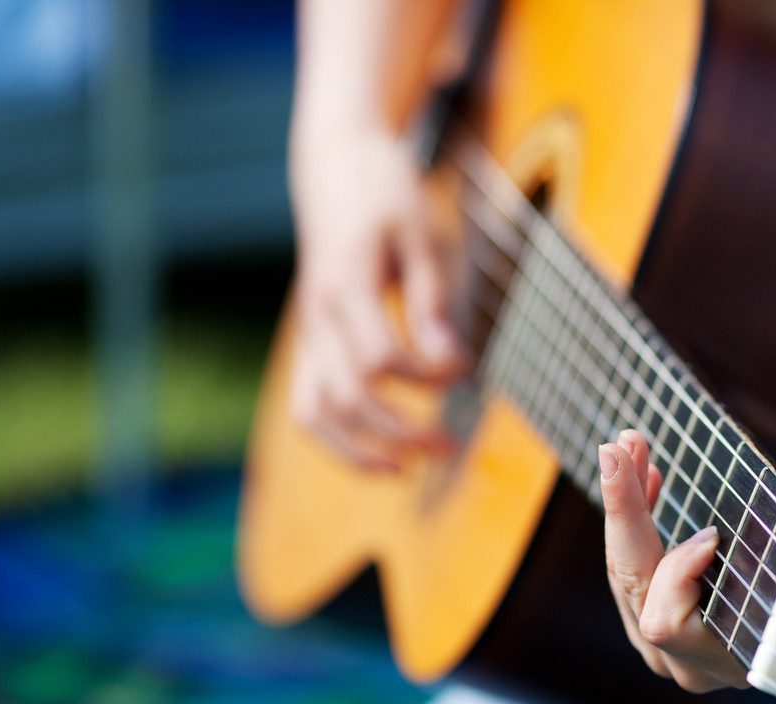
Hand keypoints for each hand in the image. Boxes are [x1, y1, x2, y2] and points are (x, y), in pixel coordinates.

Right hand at [288, 123, 468, 471]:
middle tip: (450, 445)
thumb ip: (430, 299)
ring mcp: (306, 332)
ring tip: (406, 468)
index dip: (429, 377)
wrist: (334, 164)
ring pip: (314, 414)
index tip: (468, 367)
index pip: (382, 361)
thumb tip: (450, 361)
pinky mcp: (309, 341)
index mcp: (345, 287)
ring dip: (358, 452)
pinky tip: (380, 453)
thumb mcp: (420, 232)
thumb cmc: (384, 192)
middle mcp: (317, 317)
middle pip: (347, 400)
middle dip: (400, 432)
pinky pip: (309, 405)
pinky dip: (339, 439)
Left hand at [599, 430, 775, 692]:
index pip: (668, 623)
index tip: (712, 532)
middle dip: (625, 511)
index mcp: (732, 658)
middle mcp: (688, 666)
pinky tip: (646, 478)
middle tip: (619, 447)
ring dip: (625, 508)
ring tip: (633, 449)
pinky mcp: (652, 627)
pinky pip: (627, 572)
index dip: (678, 575)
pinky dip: (632, 523)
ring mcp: (663, 652)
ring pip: (623, 575)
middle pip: (633, 586)